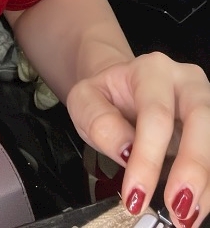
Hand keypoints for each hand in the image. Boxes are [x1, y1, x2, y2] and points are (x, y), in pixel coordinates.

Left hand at [66, 52, 209, 227]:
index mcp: (151, 71)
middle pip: (200, 119)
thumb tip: (126, 150)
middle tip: (177, 207)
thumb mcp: (85, 101)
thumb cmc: (107, 97)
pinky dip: (208, 183)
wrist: (122, 90)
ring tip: (186, 215)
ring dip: (206, 181)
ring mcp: (204, 101)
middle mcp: (186, 81)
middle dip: (192, 167)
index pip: (156, 115)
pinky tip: (196, 204)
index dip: (148, 158)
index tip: (135, 195)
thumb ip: (100, 122)